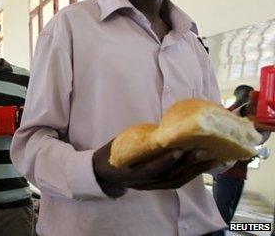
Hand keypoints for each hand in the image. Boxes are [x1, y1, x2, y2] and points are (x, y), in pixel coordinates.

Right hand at [92, 140, 217, 196]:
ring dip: (196, 170)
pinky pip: (178, 182)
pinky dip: (192, 174)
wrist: (104, 172)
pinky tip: (204, 165)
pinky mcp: (158, 186)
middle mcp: (143, 182)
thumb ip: (142, 140)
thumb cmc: (113, 152)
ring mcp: (151, 186)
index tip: (178, 150)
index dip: (165, 161)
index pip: (150, 169)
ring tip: (212, 158)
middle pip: (169, 175)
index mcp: (131, 171)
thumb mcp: (122, 144)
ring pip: (177, 180)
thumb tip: (167, 129)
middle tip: (204, 150)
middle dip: (188, 164)